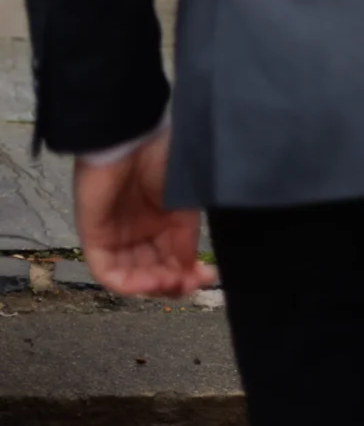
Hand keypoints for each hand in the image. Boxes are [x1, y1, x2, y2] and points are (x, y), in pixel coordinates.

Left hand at [74, 131, 213, 298]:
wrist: (130, 140)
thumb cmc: (161, 160)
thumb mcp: (184, 203)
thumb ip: (186, 238)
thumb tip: (190, 269)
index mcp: (161, 221)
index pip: (172, 257)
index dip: (188, 273)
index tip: (206, 278)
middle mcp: (138, 232)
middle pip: (153, 271)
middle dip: (172, 283)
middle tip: (190, 284)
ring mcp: (116, 237)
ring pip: (132, 276)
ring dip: (153, 286)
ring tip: (172, 282)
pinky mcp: (95, 239)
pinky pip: (108, 272)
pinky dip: (130, 283)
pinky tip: (151, 280)